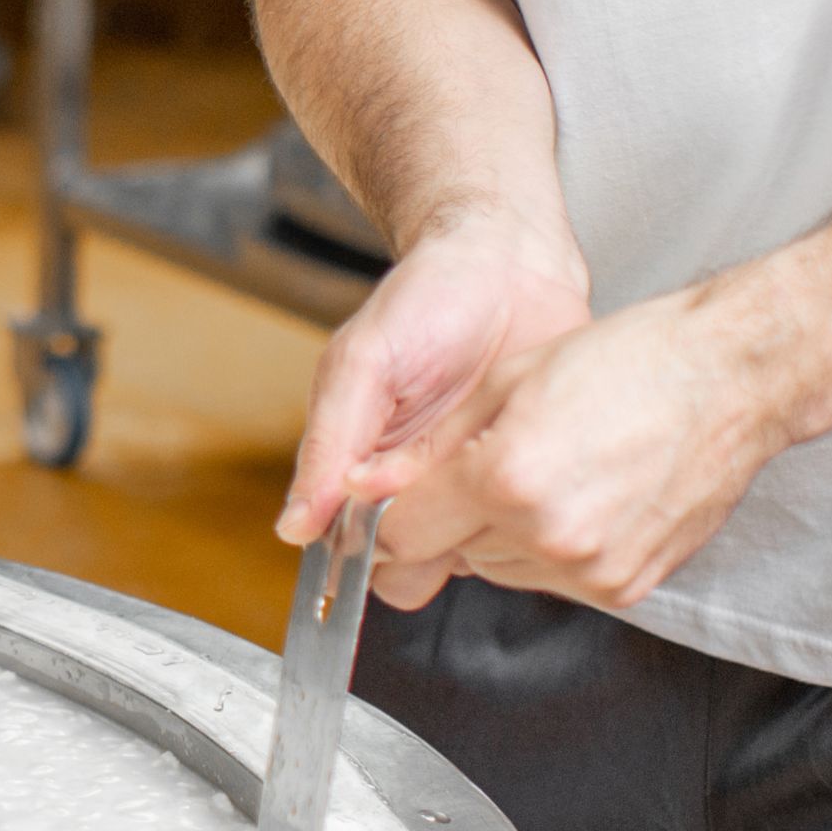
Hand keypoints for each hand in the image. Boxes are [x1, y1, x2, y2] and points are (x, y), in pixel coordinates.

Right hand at [282, 204, 590, 556]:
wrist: (512, 262)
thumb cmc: (427, 300)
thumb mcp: (363, 364)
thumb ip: (328, 444)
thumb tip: (293, 527)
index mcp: (359, 471)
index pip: (355, 555)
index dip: (373, 556)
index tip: (399, 529)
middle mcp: (416, 489)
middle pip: (414, 568)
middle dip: (435, 547)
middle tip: (455, 490)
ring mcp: (474, 486)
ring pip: (472, 557)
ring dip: (488, 530)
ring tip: (498, 465)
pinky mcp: (525, 478)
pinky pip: (527, 527)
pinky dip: (534, 511)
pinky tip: (538, 465)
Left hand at [374, 283, 812, 609]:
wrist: (729, 382)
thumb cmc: (626, 364)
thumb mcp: (505, 384)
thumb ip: (426, 451)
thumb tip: (360, 489)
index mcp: (506, 479)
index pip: (400, 534)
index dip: (393, 509)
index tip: (402, 489)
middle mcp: (547, 537)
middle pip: (449, 553)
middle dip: (453, 514)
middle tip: (498, 457)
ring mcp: (591, 571)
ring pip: (497, 568)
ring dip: (502, 532)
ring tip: (551, 468)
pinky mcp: (624, 589)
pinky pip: (550, 579)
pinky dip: (550, 547)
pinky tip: (584, 493)